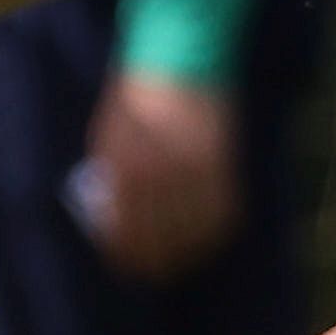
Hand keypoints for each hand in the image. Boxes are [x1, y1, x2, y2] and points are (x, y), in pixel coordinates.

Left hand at [82, 73, 242, 283]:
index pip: (127, 232)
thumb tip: (112, 224)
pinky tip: (202, 240)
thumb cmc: (135, 101)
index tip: (124, 265)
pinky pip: (223, 216)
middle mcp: (166, 176)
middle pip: (162, 241)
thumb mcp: (108, 139)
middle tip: (150, 273)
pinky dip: (212, 233)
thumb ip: (110, 182)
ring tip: (176, 263)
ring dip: (185, 254)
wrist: (182, 62)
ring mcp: (201, 174)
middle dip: (154, 262)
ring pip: (196, 234)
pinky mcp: (227, 169)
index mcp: (128, 168)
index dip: (125, 255)